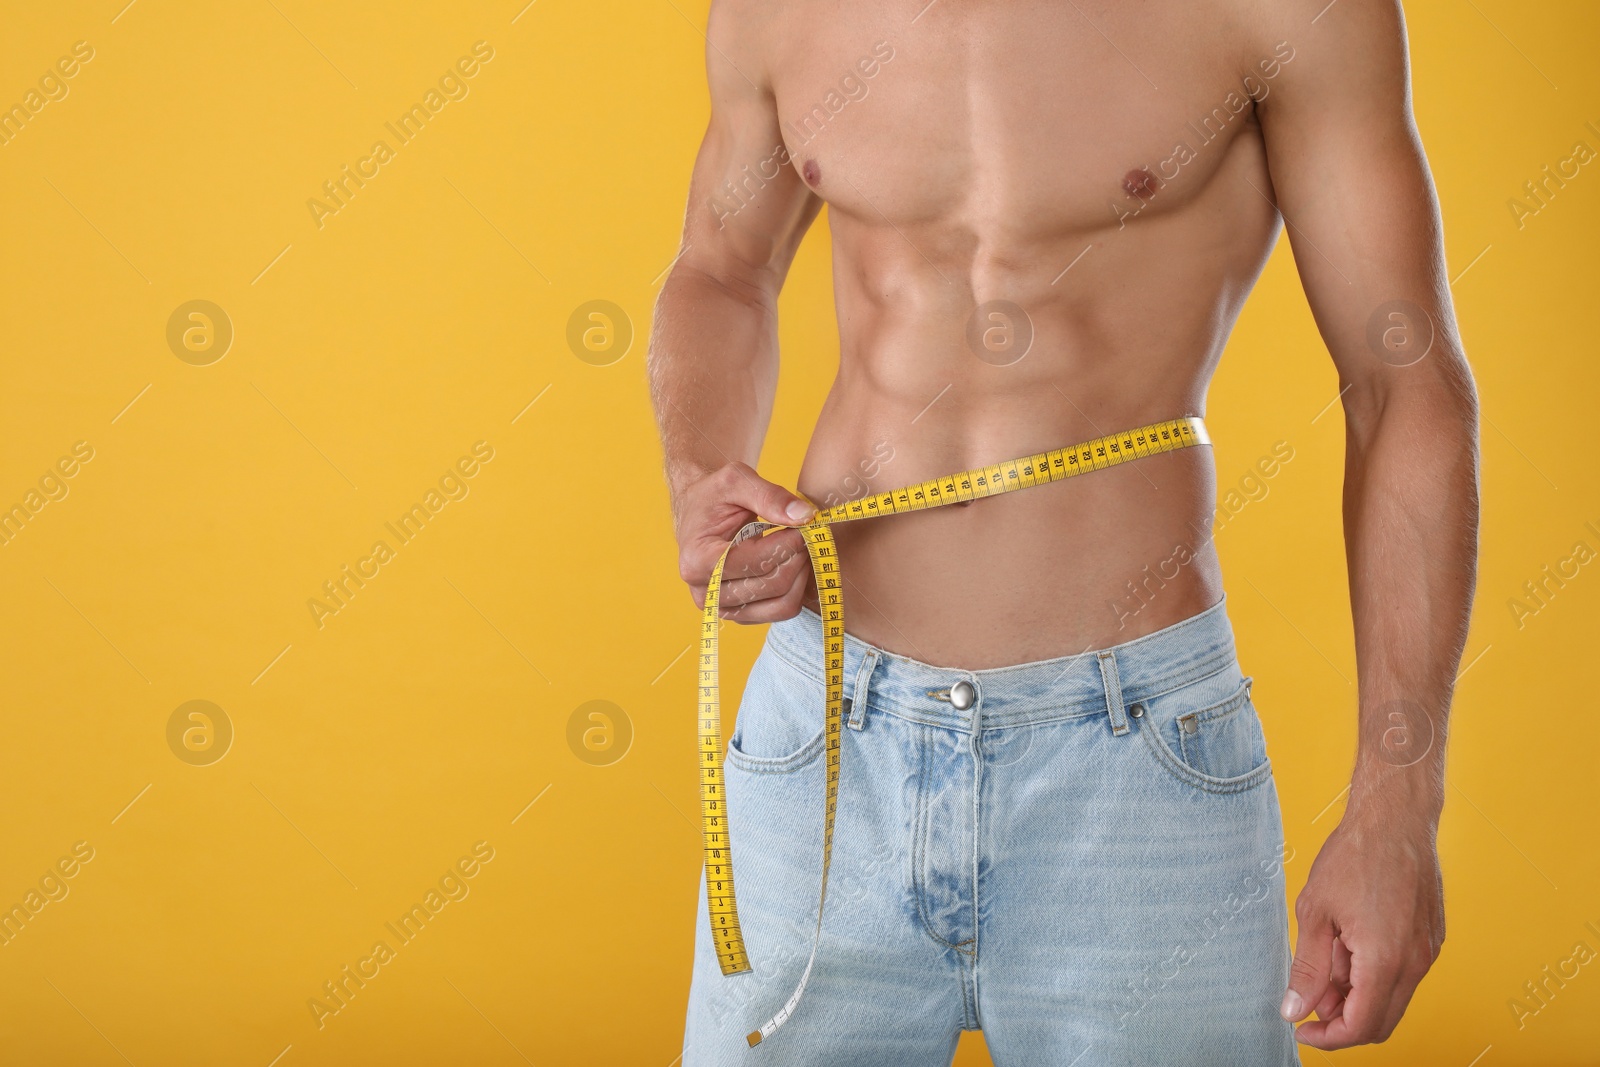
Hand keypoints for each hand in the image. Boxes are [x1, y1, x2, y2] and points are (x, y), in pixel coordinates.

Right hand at [673, 461, 815, 623]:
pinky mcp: (741, 613)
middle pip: (772, 585)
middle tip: (806, 533)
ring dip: (801, 573)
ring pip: (782, 604)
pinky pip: (782, 610)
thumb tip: (806, 516)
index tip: (805, 524)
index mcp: (697, 560)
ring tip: (799, 546)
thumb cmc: (714, 495)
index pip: (755, 562)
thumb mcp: (736, 480)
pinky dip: (797, 587)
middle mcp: (706, 592)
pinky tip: (791, 561)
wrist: (699, 513)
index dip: (788, 543)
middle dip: (797, 556)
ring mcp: (723, 608)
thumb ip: (770, 496)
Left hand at [1281, 807, 1443, 1046]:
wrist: (1395, 819)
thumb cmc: (1354, 857)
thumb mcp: (1315, 912)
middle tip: (1308, 998)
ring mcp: (1427, 952)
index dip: (1328, 1036)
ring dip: (1357, 996)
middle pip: (1380, 1022)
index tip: (1301, 1027)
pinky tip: (1347, 946)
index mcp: (1385, 960)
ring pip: (1392, 999)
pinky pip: (1402, 975)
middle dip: (1341, 1021)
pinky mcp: (1431, 939)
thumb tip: (1295, 1009)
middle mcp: (1415, 962)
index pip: (1361, 1026)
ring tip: (1325, 960)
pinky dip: (1374, 976)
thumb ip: (1307, 967)